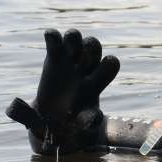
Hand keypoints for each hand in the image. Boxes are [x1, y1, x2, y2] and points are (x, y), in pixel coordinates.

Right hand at [6, 29, 119, 153]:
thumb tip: (94, 118)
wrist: (51, 119)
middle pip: (94, 45)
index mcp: (96, 81)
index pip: (111, 64)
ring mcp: (69, 60)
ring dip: (73, 38)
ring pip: (77, 37)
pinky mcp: (52, 57)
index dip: (107, 64)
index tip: (91, 74)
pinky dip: (52, 35)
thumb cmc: (70, 122)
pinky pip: (55, 39)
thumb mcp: (79, 126)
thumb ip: (86, 122)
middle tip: (79, 59)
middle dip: (89, 47)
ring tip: (66, 51)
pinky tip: (50, 38)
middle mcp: (85, 67)